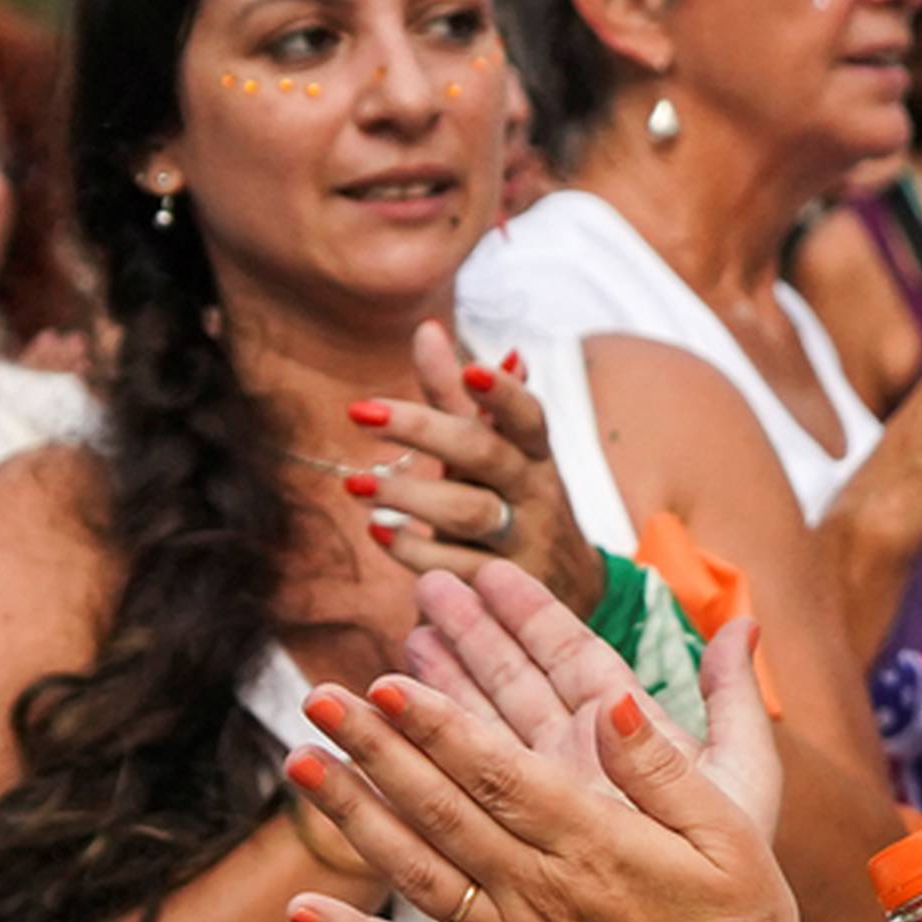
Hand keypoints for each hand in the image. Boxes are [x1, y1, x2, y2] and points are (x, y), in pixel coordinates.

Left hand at [283, 563, 794, 921]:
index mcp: (591, 840)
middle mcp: (535, 888)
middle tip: (317, 697)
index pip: (497, 772)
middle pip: (439, 808)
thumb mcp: (736, 828)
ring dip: (351, 817)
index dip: (437, 725)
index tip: (384, 683)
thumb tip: (616, 701)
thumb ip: (666, 765)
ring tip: (299, 764)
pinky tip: (301, 909)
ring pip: (414, 870)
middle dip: (374, 748)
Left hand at [341, 324, 604, 617]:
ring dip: (408, 495)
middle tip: (360, 412)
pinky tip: (378, 532)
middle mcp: (535, 495)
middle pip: (486, 454)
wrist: (565, 592)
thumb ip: (455, 398)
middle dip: (424, 430)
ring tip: (356, 484)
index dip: (504, 393)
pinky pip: (455, 568)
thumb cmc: (510, 503)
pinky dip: (413, 551)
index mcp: (535, 455)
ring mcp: (523, 543)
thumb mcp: (491, 453)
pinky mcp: (501, 590)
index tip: (471, 369)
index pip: (528, 416)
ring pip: (470, 513)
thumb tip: (426, 329)